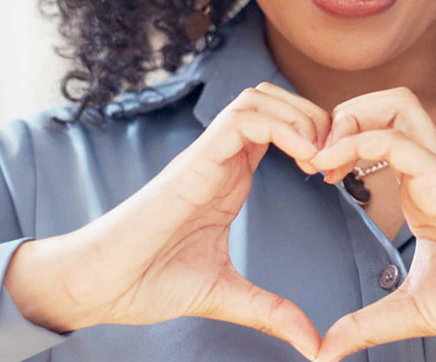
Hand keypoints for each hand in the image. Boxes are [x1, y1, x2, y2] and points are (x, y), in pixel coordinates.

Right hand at [5, 82, 328, 358]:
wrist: (99, 284)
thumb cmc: (149, 280)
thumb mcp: (226, 294)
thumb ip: (270, 311)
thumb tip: (312, 345)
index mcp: (231, 175)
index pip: (279, 125)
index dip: (315, 136)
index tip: (335, 173)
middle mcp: (222, 157)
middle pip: (274, 99)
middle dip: (315, 115)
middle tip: (336, 157)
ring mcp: (208, 154)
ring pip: (259, 98)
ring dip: (300, 116)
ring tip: (320, 156)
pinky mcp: (196, 160)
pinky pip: (243, 119)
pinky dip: (282, 126)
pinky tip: (302, 156)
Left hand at [309, 87, 435, 361]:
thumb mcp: (407, 309)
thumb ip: (366, 322)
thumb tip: (328, 349)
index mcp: (419, 187)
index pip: (380, 131)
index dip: (342, 141)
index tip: (315, 172)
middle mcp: (427, 169)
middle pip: (389, 102)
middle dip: (345, 114)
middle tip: (316, 154)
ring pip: (397, 104)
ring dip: (353, 118)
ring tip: (325, 155)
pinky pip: (397, 138)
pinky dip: (357, 141)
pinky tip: (331, 167)